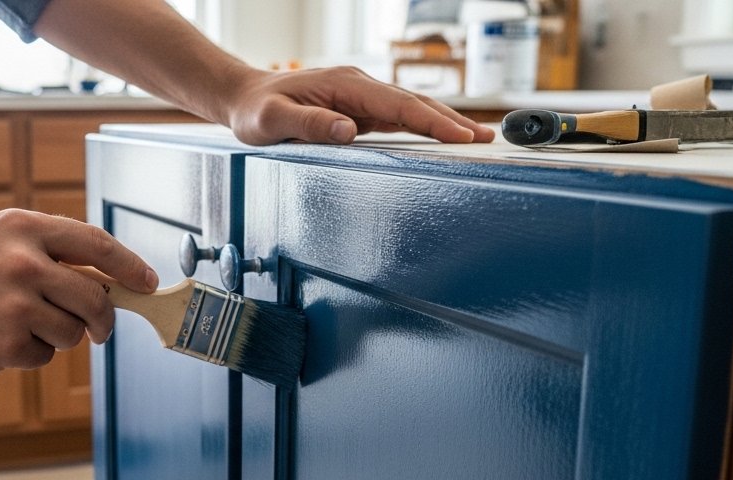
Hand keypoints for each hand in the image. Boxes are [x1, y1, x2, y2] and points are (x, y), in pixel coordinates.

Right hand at [0, 209, 157, 372]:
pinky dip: (27, 354)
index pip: (96, 244)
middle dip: (103, 318)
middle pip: (96, 298)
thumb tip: (105, 279)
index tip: (146, 281)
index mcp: (23, 228)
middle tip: (99, 328)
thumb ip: (44, 250)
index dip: (129, 266)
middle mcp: (24, 264)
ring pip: (72, 332)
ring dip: (57, 336)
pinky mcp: (6, 345)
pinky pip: (43, 356)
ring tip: (16, 324)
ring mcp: (17, 307)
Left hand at [224, 67, 495, 145]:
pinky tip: (445, 137)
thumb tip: (349, 130)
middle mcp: (360, 87)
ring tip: (479, 139)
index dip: (431, 120)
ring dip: (446, 123)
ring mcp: (363, 97)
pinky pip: (400, 118)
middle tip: (486, 139)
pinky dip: (426, 126)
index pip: (398, 104)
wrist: (246, 98)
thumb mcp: (272, 121)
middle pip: (415, 103)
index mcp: (345, 86)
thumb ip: (309, 124)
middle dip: (452, 121)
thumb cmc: (256, 112)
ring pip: (412, 109)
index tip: (459, 135)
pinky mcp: (362, 110)